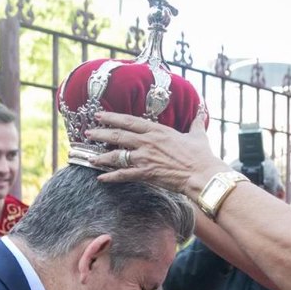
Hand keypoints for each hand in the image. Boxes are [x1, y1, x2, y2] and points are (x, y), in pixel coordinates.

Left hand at [88, 111, 228, 195]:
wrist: (202, 174)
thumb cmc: (201, 155)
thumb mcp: (198, 134)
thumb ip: (195, 121)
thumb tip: (200, 110)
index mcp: (157, 130)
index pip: (129, 121)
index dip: (112, 118)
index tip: (100, 116)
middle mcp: (147, 142)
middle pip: (118, 136)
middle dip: (100, 134)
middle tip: (88, 133)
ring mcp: (145, 158)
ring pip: (117, 155)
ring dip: (102, 157)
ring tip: (90, 157)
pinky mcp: (146, 173)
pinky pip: (123, 175)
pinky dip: (111, 176)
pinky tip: (101, 178)